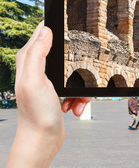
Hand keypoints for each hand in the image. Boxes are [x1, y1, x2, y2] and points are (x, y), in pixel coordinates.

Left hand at [5, 22, 89, 167]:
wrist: (42, 140)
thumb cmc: (36, 114)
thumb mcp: (35, 81)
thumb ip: (37, 54)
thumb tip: (45, 30)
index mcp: (29, 60)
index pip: (42, 32)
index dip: (57, 27)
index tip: (72, 28)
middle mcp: (38, 67)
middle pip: (65, 53)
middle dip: (77, 64)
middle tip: (79, 76)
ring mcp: (49, 80)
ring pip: (75, 72)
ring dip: (80, 86)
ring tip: (75, 100)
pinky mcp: (59, 91)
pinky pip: (77, 88)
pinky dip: (79, 97)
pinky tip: (74, 106)